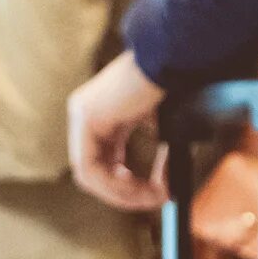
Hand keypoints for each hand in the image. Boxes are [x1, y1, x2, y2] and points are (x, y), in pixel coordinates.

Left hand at [68, 52, 170, 211]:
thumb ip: (158, 153)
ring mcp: (82, 113)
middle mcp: (85, 112)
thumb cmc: (175, 86)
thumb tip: (167, 190)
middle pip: (94, 172)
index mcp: (102, 112)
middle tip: (159, 198)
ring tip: (156, 194)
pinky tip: (145, 186)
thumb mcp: (163, 126)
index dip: (128, 185)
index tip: (157, 193)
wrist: (173, 59)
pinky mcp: (87, 117)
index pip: (104, 161)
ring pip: (90, 176)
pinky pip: (91, 169)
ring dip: (125, 194)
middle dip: (127, 193)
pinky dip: (118, 185)